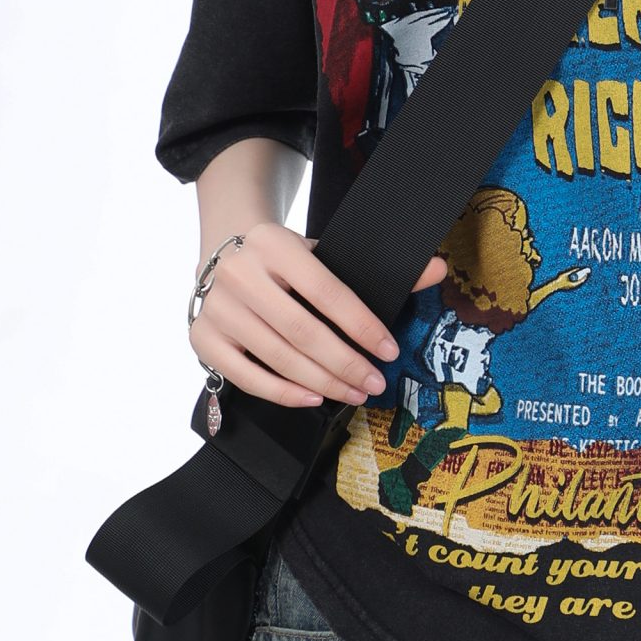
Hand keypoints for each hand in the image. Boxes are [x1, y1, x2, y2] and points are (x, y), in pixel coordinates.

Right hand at [192, 222, 446, 407]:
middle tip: (376, 383)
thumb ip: (377, 267)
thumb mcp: (323, 253)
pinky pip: (247, 377)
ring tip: (354, 393)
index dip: (363, 325)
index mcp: (273, 243)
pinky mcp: (202, 339)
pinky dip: (283, 393)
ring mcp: (216, 308)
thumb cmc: (284, 261)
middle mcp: (238, 273)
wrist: (224, 256)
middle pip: (303, 331)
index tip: (390, 351)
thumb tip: (438, 269)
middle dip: (347, 363)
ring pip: (279, 358)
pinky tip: (314, 397)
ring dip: (323, 382)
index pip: (328, 291)